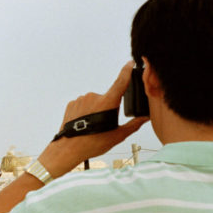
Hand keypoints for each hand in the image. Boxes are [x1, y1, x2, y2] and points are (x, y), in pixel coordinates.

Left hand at [36, 61, 149, 177]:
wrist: (68, 149)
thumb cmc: (92, 144)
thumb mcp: (117, 136)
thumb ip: (133, 125)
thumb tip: (145, 118)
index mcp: (107, 103)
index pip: (120, 83)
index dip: (126, 72)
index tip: (130, 62)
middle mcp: (93, 97)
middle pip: (107, 99)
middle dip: (108, 108)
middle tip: (103, 125)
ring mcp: (81, 99)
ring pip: (94, 102)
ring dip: (95, 110)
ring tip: (92, 126)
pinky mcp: (72, 103)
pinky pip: (83, 105)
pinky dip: (85, 112)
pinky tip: (83, 123)